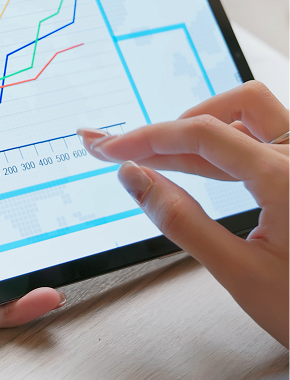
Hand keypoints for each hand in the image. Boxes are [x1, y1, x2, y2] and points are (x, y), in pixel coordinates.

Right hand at [79, 79, 289, 349]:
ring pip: (254, 117)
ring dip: (208, 131)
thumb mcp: (240, 274)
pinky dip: (231, 149)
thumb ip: (181, 220)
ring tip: (165, 162)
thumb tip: (134, 177)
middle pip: (235, 105)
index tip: (107, 147)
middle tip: (136, 152)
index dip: (146, 137)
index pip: (201, 133)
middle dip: (181, 124)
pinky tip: (203, 172)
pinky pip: (268, 141)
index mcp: (287, 177)